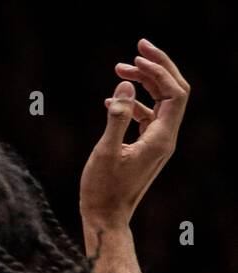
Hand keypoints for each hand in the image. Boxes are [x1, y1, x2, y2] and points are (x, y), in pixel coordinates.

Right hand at [79, 39, 188, 229]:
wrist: (105, 219)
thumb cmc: (102, 190)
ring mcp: (157, 144)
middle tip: (135, 49)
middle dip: (156, 68)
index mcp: (162, 138)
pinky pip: (148, 117)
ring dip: (143, 84)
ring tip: (119, 71)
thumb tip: (126, 87)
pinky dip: (134, 104)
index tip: (135, 58)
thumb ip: (117, 117)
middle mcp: (166, 139)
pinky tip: (112, 100)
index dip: (158, 70)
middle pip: (172, 92)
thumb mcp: (105, 152)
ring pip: (159, 103)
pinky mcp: (146, 149)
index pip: (174, 92)